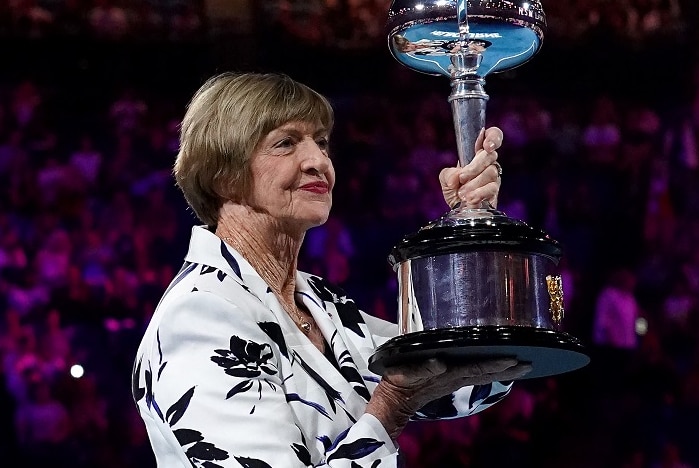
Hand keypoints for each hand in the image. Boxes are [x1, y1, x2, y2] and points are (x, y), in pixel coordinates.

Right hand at [366, 357, 530, 440]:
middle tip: (529, 364)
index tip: (515, 360)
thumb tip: (440, 363)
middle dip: (508, 370)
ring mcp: (453, 379)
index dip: (497, 364)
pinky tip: (496, 368)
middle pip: (487, 374)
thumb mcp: (406, 373)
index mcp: (448, 374)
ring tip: (520, 366)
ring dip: (502, 371)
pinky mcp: (449, 379)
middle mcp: (455, 377)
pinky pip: (475, 374)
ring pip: (483, 375)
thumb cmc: (398, 382)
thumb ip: (423, 368)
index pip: (478, 368)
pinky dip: (489, 371)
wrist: (393, 400)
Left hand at [439, 126, 502, 208]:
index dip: (493, 137)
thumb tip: (456, 177)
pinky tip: (469, 199)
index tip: (486, 146)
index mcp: (477, 154)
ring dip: (473, 183)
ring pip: (491, 172)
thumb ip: (448, 173)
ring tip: (462, 193)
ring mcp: (494, 177)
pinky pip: (492, 188)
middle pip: (491, 155)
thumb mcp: (445, 178)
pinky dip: (478, 193)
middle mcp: (488, 163)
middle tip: (462, 177)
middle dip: (474, 167)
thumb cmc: (455, 191)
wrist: (459, 210)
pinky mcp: (496, 192)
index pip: (492, 136)